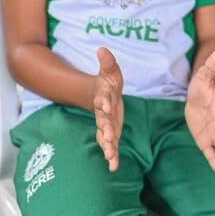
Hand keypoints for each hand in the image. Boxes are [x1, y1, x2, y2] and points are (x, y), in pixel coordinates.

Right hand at [92, 47, 123, 171]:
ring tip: (110, 157)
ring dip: (107, 146)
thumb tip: (102, 49)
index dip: (103, 102)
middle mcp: (102, 113)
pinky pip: (109, 146)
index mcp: (102, 97)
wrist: (102, 96)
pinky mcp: (110, 133)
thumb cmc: (108, 83)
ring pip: (105, 137)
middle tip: (109, 138)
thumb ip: (107, 62)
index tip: (105, 106)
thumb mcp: (110, 71)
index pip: (102, 99)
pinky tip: (113, 167)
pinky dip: (111, 156)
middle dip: (106, 130)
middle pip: (103, 122)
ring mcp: (105, 125)